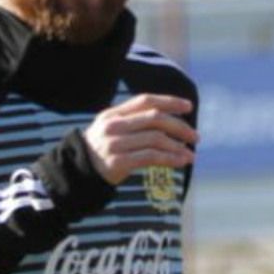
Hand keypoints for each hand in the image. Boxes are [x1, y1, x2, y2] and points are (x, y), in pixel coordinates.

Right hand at [82, 94, 196, 183]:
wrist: (78, 172)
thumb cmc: (102, 149)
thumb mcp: (112, 129)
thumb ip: (134, 121)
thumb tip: (170, 120)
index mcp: (113, 113)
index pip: (145, 100)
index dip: (169, 101)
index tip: (189, 107)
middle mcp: (114, 126)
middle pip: (154, 119)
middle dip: (179, 126)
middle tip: (195, 136)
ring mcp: (115, 144)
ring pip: (155, 138)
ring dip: (177, 146)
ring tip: (190, 155)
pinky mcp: (118, 162)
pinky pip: (150, 157)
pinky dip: (169, 159)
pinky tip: (180, 162)